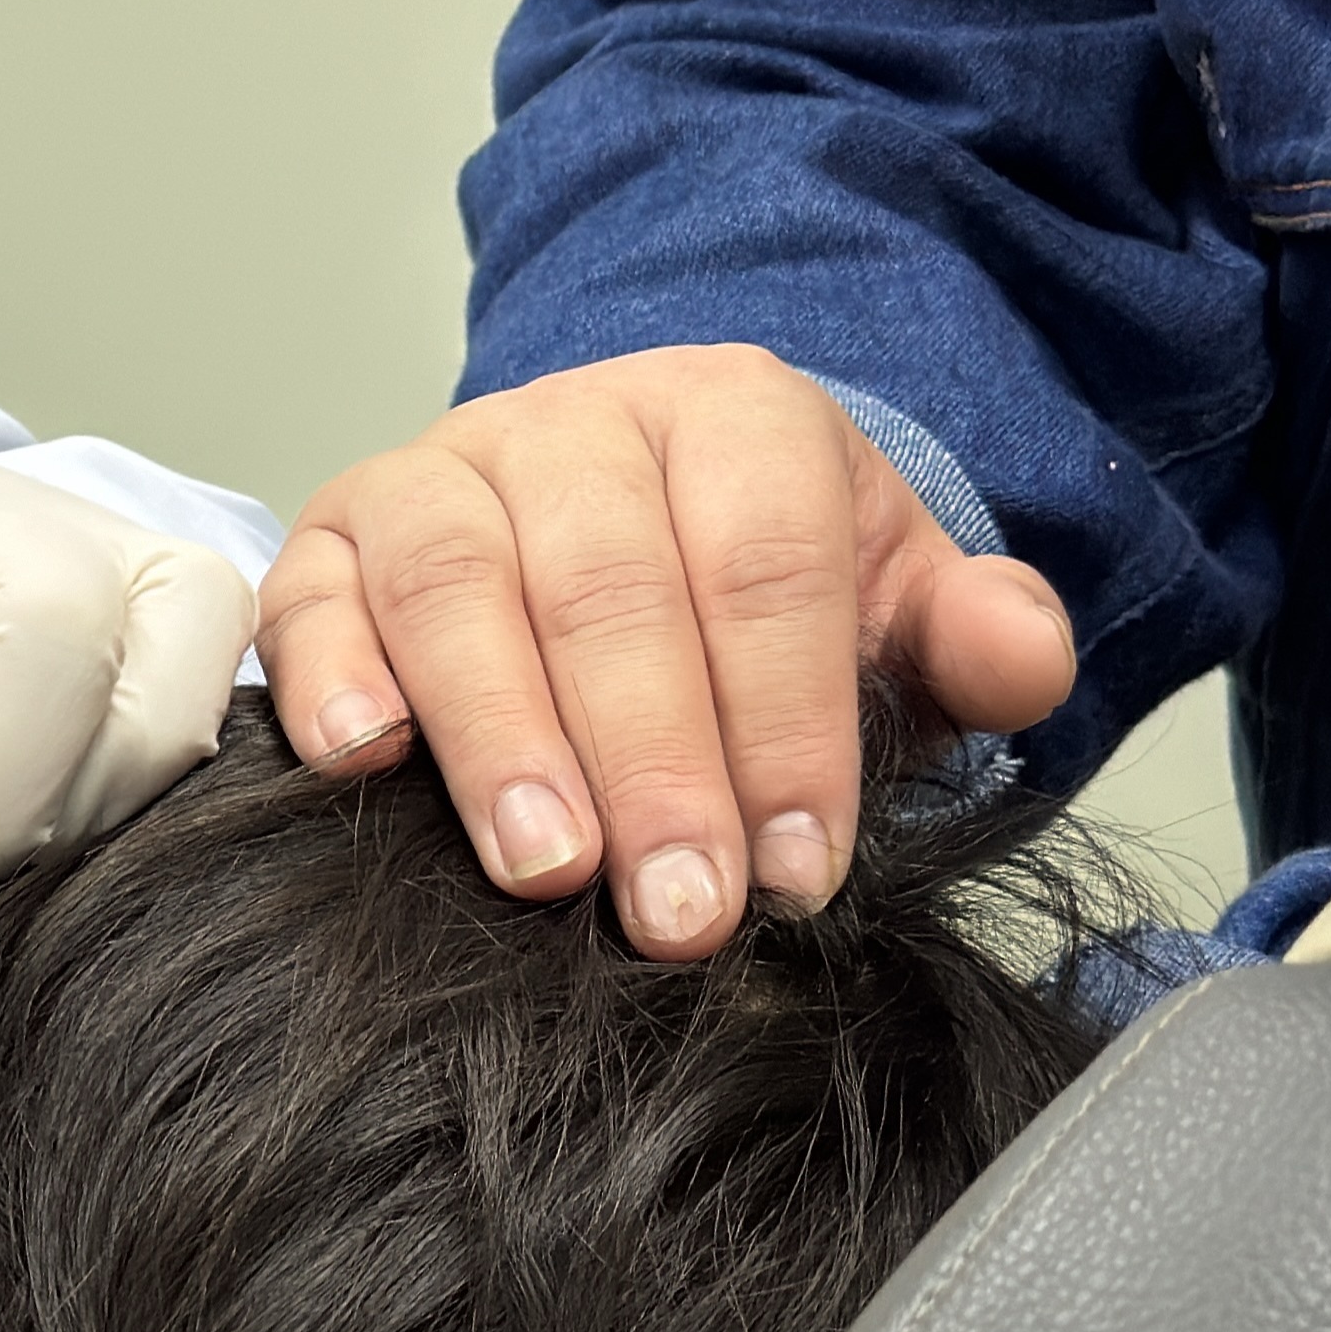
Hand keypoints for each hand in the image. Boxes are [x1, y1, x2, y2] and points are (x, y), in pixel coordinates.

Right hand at [249, 349, 1076, 958]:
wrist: (623, 531)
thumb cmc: (754, 609)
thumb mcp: (885, 612)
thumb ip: (972, 639)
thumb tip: (1022, 657)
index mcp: (730, 417)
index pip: (764, 559)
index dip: (786, 720)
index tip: (796, 873)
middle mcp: (573, 422)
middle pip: (609, 580)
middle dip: (652, 761)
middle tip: (679, 914)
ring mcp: (438, 474)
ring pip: (457, 582)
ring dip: (499, 732)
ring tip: (542, 870)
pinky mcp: (328, 540)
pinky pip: (308, 594)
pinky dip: (325, 673)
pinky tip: (363, 760)